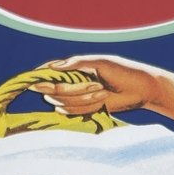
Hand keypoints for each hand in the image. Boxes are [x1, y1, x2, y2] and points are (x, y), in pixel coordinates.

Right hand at [30, 55, 161, 114]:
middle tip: (97, 85)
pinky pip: (77, 112)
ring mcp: (80, 98)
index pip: (50, 72)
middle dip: (72, 90)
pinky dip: (89, 106)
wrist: (141, 89)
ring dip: (84, 98)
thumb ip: (76, 63)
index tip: (32, 81)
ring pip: (66, 103)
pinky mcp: (88, 110)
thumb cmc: (122, 71)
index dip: (40, 78)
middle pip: (56, 91)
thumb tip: (53, 67)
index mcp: (75, 68)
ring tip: (103, 90)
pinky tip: (103, 99)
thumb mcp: (100, 62)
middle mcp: (74, 83)